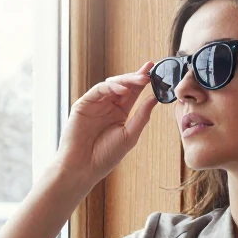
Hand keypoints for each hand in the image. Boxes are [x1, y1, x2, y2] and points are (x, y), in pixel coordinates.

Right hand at [52, 61, 159, 185]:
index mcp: (120, 113)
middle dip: (136, 77)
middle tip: (149, 73)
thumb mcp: (129, 135)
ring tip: (141, 80)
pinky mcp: (83, 104)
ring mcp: (95, 104)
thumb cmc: (105, 156)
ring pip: (112, 84)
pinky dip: (111, 87)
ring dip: (127, 80)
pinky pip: (98, 90)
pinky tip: (123, 90)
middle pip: (124, 85)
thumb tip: (154, 98)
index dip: (143, 81)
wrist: (83, 167)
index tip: (154, 69)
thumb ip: (142, 116)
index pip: (133, 92)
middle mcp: (108, 106)